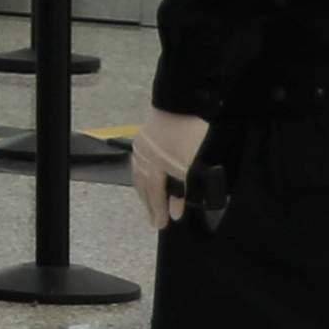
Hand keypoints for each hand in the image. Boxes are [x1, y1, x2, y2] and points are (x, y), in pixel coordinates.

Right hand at [128, 107, 205, 234]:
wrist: (179, 104)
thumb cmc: (187, 135)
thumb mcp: (190, 165)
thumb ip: (183, 189)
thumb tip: (177, 209)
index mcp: (154, 168)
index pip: (156, 195)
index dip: (160, 210)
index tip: (163, 224)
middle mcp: (143, 161)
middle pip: (144, 188)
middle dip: (150, 205)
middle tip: (153, 220)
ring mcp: (141, 149)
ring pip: (140, 176)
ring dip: (144, 192)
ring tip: (146, 202)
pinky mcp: (143, 139)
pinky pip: (139, 164)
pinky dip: (141, 175)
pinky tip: (144, 175)